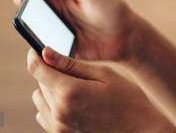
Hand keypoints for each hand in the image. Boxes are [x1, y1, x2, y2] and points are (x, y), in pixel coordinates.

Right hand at [13, 0, 138, 61]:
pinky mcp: (66, 50)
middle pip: (34, 14)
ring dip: (32, 33)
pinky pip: (48, 50)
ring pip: (38, 32)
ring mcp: (62, 33)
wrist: (127, 36)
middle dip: (25, 14)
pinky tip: (40, 49)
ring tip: (31, 31)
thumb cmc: (111, 9)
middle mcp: (60, 14)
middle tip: (23, 14)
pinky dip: (42, 50)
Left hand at [27, 47, 175, 132]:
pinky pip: (44, 116)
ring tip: (77, 89)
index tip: (38, 50)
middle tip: (76, 72)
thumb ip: (71, 64)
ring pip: (40, 99)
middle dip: (52, 72)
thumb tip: (46, 52)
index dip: (35, 56)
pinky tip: (74, 104)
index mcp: (69, 93)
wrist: (139, 131)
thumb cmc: (127, 100)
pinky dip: (53, 106)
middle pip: (40, 83)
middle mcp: (59, 113)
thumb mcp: (104, 75)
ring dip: (51, 90)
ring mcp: (59, 128)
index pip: (37, 69)